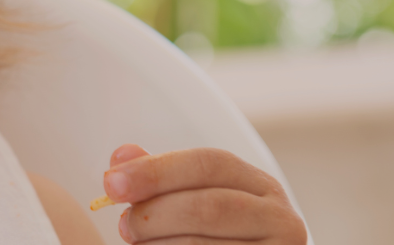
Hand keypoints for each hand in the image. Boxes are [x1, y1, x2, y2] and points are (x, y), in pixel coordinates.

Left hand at [103, 144, 306, 244]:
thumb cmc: (221, 240)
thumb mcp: (198, 202)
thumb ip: (162, 179)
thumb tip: (121, 157)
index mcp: (262, 187)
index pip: (208, 164)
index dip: (155, 171)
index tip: (112, 182)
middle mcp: (281, 219)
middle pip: (207, 207)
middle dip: (154, 213)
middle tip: (123, 224)